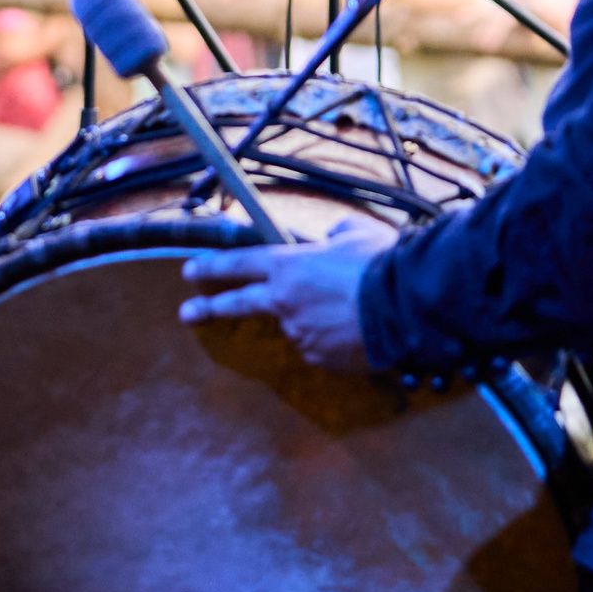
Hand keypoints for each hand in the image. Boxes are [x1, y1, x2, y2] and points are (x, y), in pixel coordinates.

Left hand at [178, 221, 389, 372]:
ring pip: (298, 325)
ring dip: (316, 319)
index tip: (190, 271)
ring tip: (353, 310)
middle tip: (187, 313)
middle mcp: (284, 300)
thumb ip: (335, 236)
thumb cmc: (381, 263)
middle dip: (208, 307)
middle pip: (238, 304)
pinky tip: (358, 330)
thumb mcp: (355, 234)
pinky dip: (333, 340)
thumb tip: (332, 238)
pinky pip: (321, 346)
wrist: (405, 305)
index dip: (212, 266)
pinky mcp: (318, 357)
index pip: (239, 263)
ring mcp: (299, 331)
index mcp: (287, 265)